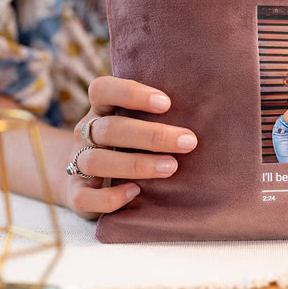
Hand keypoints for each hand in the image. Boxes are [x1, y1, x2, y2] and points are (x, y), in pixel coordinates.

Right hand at [66, 77, 197, 219]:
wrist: (90, 178)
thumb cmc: (131, 143)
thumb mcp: (138, 122)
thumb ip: (160, 115)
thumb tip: (212, 109)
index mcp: (101, 110)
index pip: (102, 90)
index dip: (131, 93)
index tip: (166, 103)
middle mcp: (86, 134)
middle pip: (110, 129)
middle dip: (152, 135)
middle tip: (188, 141)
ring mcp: (77, 163)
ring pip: (96, 161)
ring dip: (137, 164)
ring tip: (171, 167)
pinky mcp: (76, 194)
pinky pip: (83, 198)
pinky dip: (109, 197)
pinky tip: (135, 193)